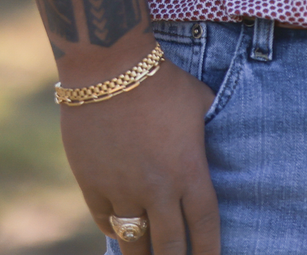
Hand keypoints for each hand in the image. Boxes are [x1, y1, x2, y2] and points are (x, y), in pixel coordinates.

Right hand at [60, 34, 220, 254]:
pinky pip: (106, 220)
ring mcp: (122, 190)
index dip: (209, 251)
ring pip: (134, 241)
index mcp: (189, 170)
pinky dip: (115, 229)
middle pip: (170, 246)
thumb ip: (207, 130)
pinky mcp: (92, 185)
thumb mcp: (200, 102)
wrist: (110, 70)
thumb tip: (214, 137)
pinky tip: (122, 231)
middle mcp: (158, 188)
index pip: (205, 226)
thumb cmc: (162, 81)